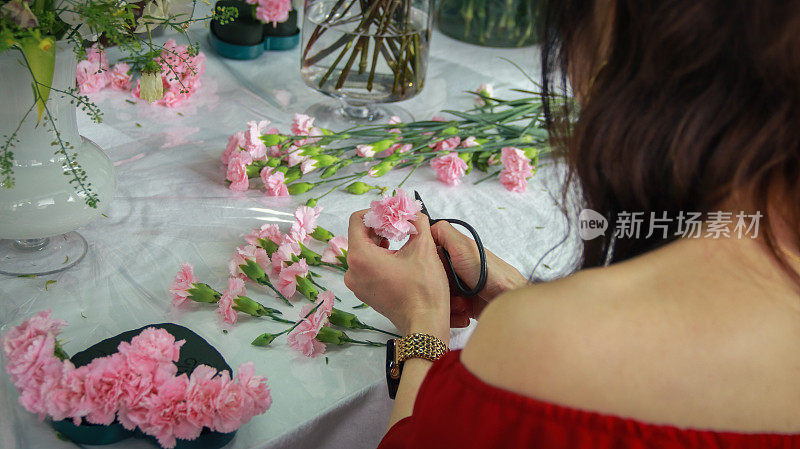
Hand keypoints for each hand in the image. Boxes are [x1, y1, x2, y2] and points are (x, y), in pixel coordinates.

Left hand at [344, 210, 450, 341]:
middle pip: (360, 235)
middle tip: (402, 224)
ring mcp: (357, 284)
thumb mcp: (424, 248)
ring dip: (382, 242)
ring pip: (365, 251)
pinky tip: (400, 258)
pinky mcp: (365, 292)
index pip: (357, 220)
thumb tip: (413, 210)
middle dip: (381, 226)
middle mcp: (352, 270)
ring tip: (403, 241)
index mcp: (360, 257)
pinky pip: (368, 267)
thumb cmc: (423, 289)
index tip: (393, 213)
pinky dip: (381, 258)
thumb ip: (418, 222)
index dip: (376, 212)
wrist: (425, 324)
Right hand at [430, 221, 526, 326]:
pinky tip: (462, 310)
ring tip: (458, 302)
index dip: (425, 263)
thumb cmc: (489, 273)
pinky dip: (452, 312)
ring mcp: (458, 287)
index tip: (425, 268)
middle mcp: (454, 269)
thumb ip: (444, 233)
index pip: (428, 255)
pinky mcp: (462, 304)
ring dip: (445, 301)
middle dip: (436, 286)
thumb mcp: (463, 247)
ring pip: (437, 295)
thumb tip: (426, 225)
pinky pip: (447, 310)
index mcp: (453, 252)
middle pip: (431, 278)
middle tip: (445, 288)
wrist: (505, 299)